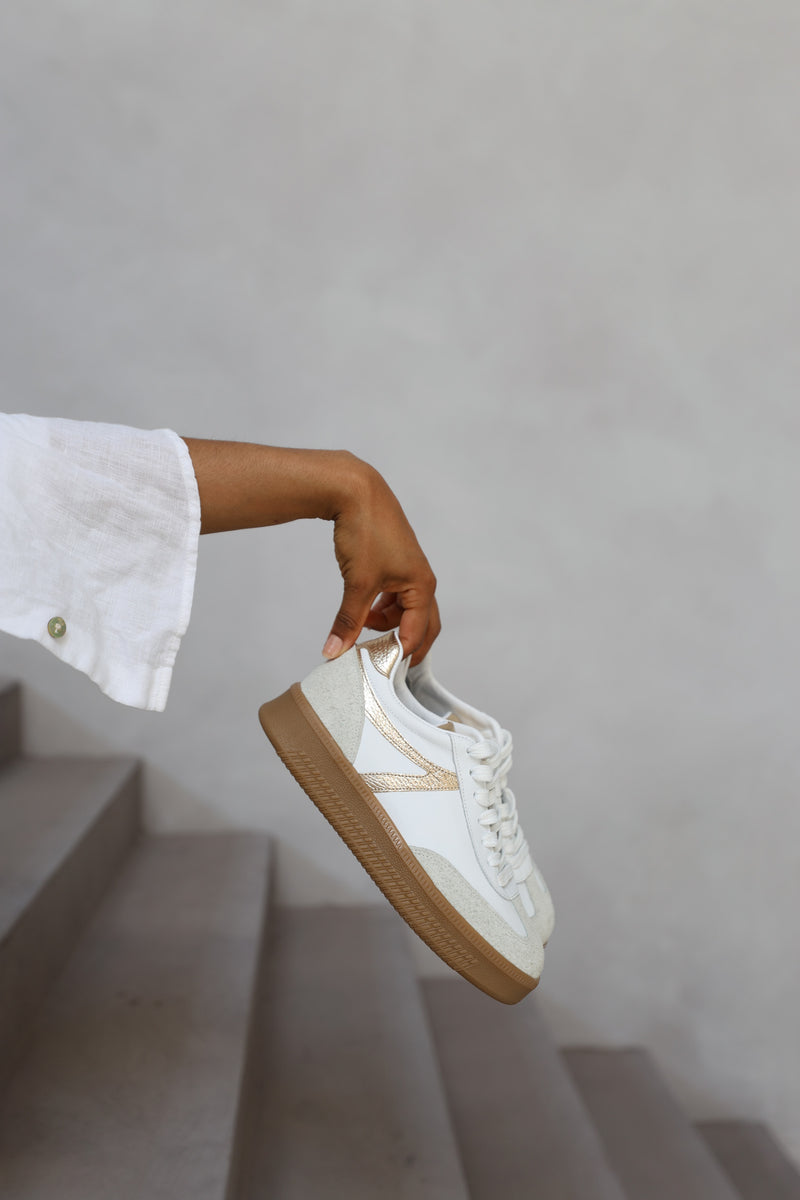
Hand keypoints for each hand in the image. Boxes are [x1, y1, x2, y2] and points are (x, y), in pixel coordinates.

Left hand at [324, 456, 439, 666]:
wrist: (355, 492)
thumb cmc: (367, 531)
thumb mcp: (357, 584)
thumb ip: (348, 621)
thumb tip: (334, 651)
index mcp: (422, 586)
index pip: (417, 634)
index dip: (397, 654)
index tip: (375, 669)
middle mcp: (421, 580)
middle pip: (422, 626)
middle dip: (404, 646)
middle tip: (383, 664)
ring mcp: (409, 571)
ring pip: (406, 612)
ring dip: (388, 626)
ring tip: (363, 631)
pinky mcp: (396, 563)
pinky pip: (396, 596)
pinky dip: (382, 609)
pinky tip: (362, 611)